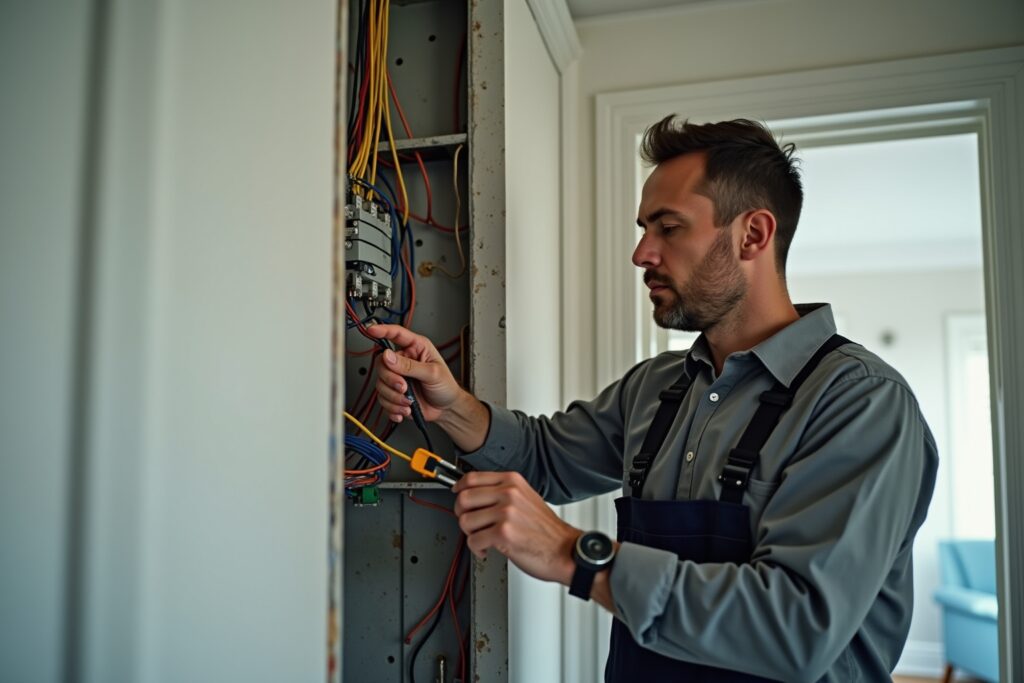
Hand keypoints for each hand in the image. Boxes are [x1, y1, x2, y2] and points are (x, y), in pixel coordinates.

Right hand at [369, 324, 461, 423]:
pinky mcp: (393, 394)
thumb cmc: (445, 386)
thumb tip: (389, 356)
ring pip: (380, 384)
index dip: (382, 330)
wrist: (446, 408)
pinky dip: (392, 408)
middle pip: (381, 364)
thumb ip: (410, 365)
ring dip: (394, 397)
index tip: (371, 329)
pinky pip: (382, 400)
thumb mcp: (433, 373)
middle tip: (404, 388)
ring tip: (409, 402)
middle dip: (391, 379)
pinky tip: (404, 409)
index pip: (396, 334)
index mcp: (415, 348)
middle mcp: (403, 361)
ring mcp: (397, 378)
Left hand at [453, 471, 579, 584]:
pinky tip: (487, 549)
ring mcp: (506, 513)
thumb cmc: (546, 529)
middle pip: (463, 498)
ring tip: (483, 538)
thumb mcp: (526, 498)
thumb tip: (474, 493)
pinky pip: (473, 541)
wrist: (565, 550)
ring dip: (470, 534)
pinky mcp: (504, 534)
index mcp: (512, 482)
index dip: (459, 488)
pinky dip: (477, 549)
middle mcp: (509, 494)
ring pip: (465, 521)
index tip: (456, 494)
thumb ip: (502, 492)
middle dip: (462, 514)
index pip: (472, 478)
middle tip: (471, 524)